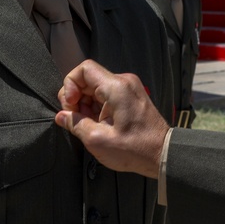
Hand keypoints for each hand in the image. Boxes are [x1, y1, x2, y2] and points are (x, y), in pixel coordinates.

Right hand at [55, 60, 169, 177]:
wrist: (162, 154)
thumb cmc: (136, 149)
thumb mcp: (98, 140)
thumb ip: (76, 124)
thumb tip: (62, 116)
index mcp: (116, 87)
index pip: (83, 69)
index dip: (70, 85)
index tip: (70, 105)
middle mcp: (123, 82)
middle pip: (88, 79)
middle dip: (76, 98)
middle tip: (76, 119)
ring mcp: (128, 89)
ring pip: (95, 87)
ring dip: (85, 104)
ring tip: (87, 125)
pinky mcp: (130, 97)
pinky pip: (106, 95)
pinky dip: (96, 107)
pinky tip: (97, 124)